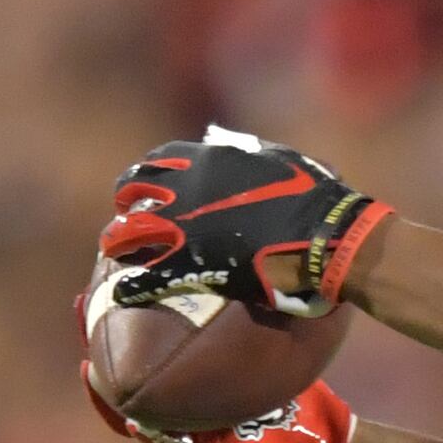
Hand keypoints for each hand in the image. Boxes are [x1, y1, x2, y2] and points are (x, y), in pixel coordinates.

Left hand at [99, 126, 391, 318]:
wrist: (326, 233)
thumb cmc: (313, 194)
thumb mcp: (279, 158)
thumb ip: (248, 153)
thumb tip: (237, 149)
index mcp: (205, 159)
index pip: (155, 161)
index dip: (147, 176)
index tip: (148, 190)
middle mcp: (183, 187)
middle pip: (130, 192)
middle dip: (126, 207)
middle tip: (130, 223)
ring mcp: (181, 226)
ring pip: (125, 235)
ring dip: (116, 244)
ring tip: (115, 256)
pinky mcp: (190, 263)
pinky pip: (145, 276)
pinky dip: (131, 287)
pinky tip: (124, 293)